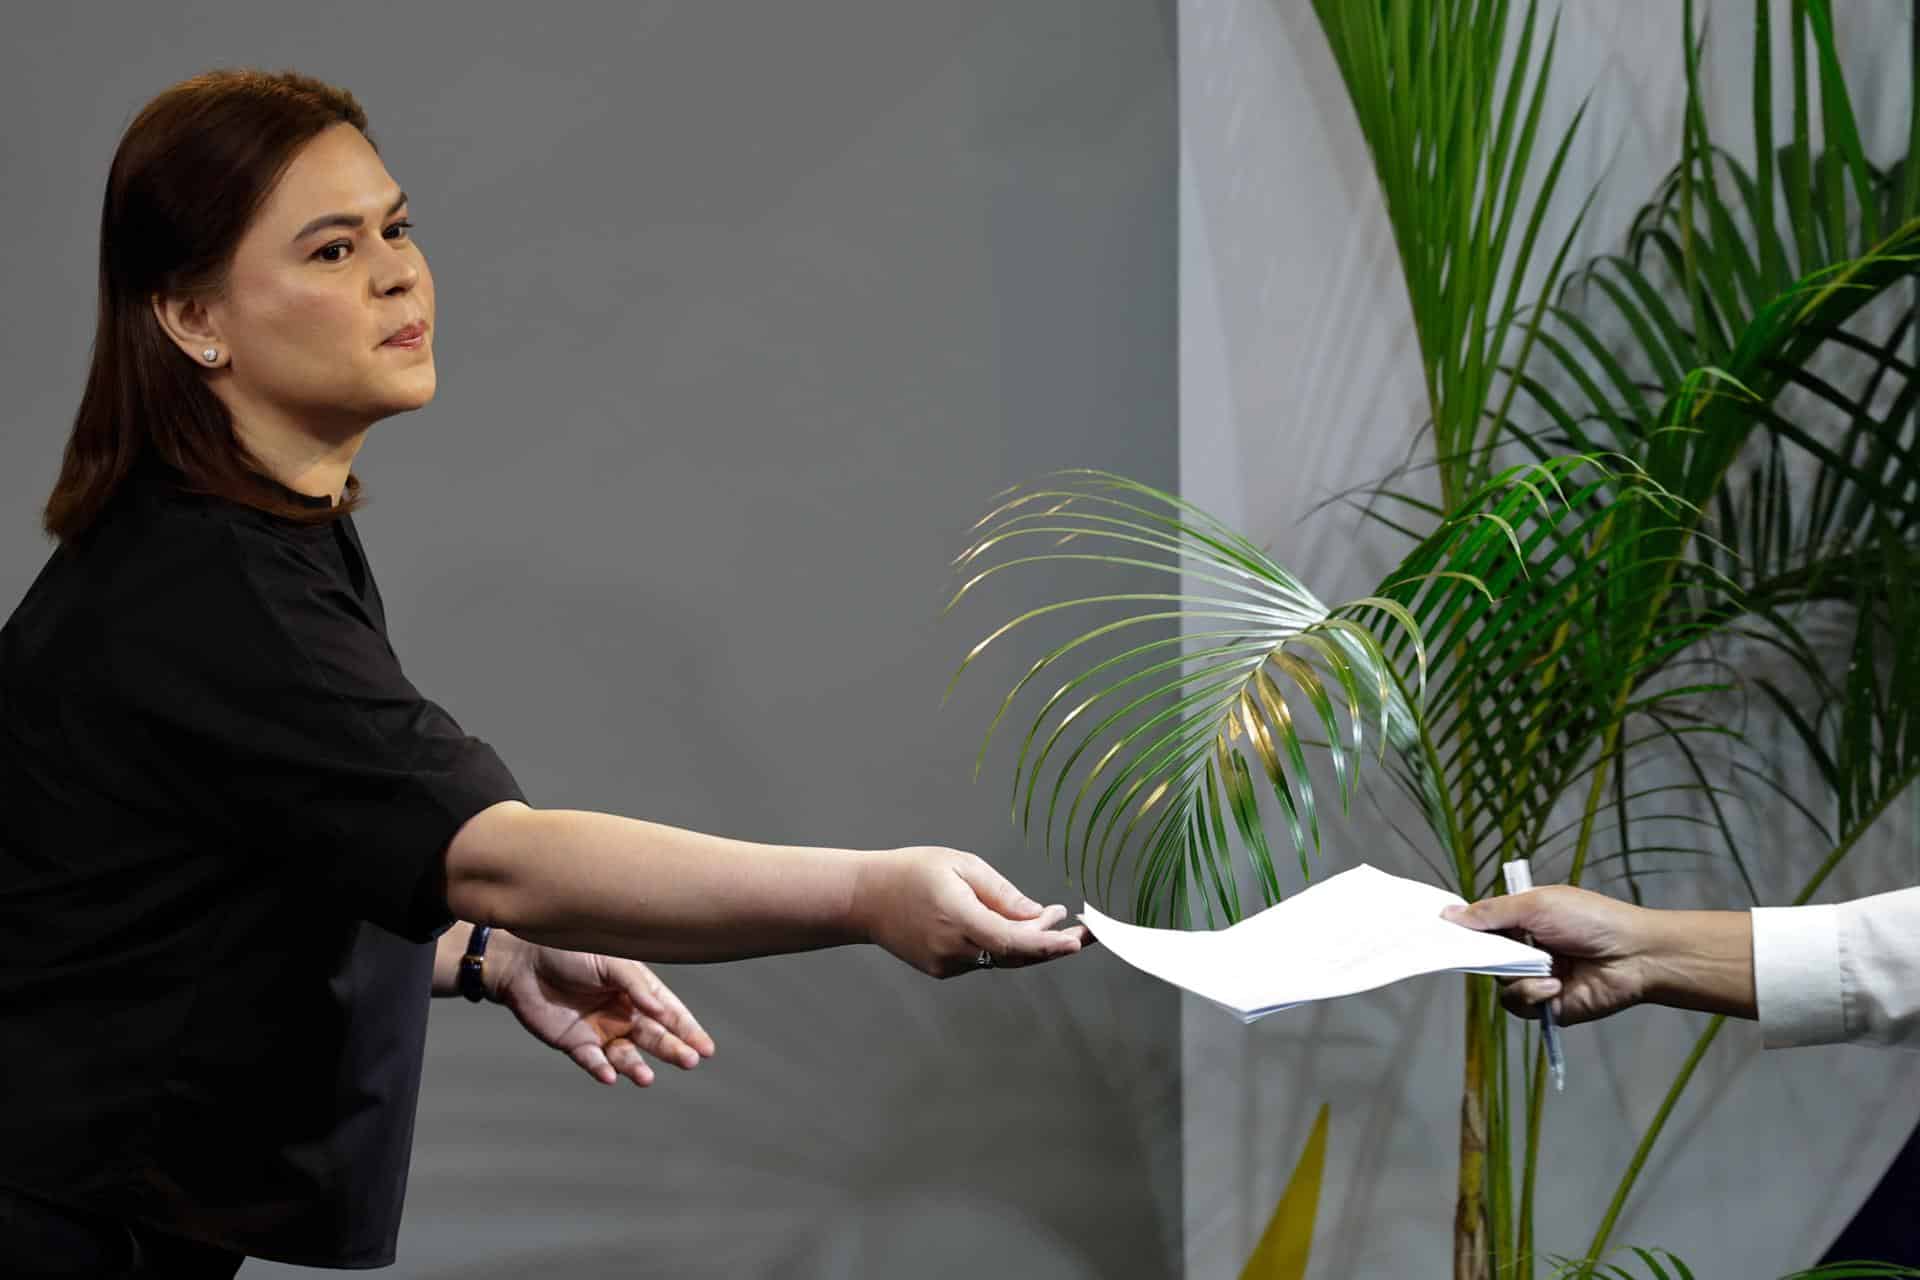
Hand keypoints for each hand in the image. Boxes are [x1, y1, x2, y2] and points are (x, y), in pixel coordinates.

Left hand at [487, 936, 716, 1085]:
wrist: (523, 962)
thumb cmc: (569, 952)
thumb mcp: (609, 960)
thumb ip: (636, 985)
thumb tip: (660, 1010)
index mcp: (637, 990)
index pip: (670, 1013)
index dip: (689, 1031)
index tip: (706, 1049)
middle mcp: (624, 1013)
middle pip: (655, 1037)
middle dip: (673, 1049)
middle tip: (690, 1061)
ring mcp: (601, 1031)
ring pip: (627, 1056)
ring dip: (637, 1067)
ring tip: (646, 1077)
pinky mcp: (575, 1044)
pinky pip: (593, 1062)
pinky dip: (602, 1070)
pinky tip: (609, 1076)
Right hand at [852, 847, 1092, 977]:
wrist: (864, 899)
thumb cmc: (912, 872)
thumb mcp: (960, 865)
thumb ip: (1002, 893)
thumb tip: (1039, 916)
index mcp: (958, 918)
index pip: (1012, 941)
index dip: (1049, 944)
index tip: (1077, 940)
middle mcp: (953, 949)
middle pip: (1015, 955)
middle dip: (1053, 944)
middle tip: (1085, 930)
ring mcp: (947, 964)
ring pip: (1001, 958)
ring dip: (1030, 942)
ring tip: (1054, 919)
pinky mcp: (943, 969)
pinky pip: (983, 958)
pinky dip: (1003, 945)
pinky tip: (1013, 926)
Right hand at [1441, 886, 1656, 1026]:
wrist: (1634, 955)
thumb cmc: (1591, 920)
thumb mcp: (1536, 905)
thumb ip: (1491, 913)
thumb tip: (1448, 915)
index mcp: (1522, 922)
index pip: (1481, 928)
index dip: (1465, 932)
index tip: (1446, 934)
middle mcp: (1526, 951)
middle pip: (1485, 958)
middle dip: (1490, 955)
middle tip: (1503, 951)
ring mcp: (1535, 979)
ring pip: (1498, 984)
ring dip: (1518, 976)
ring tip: (1547, 967)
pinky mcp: (1546, 1005)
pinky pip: (1517, 1005)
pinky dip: (1531, 994)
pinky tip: (1554, 985)